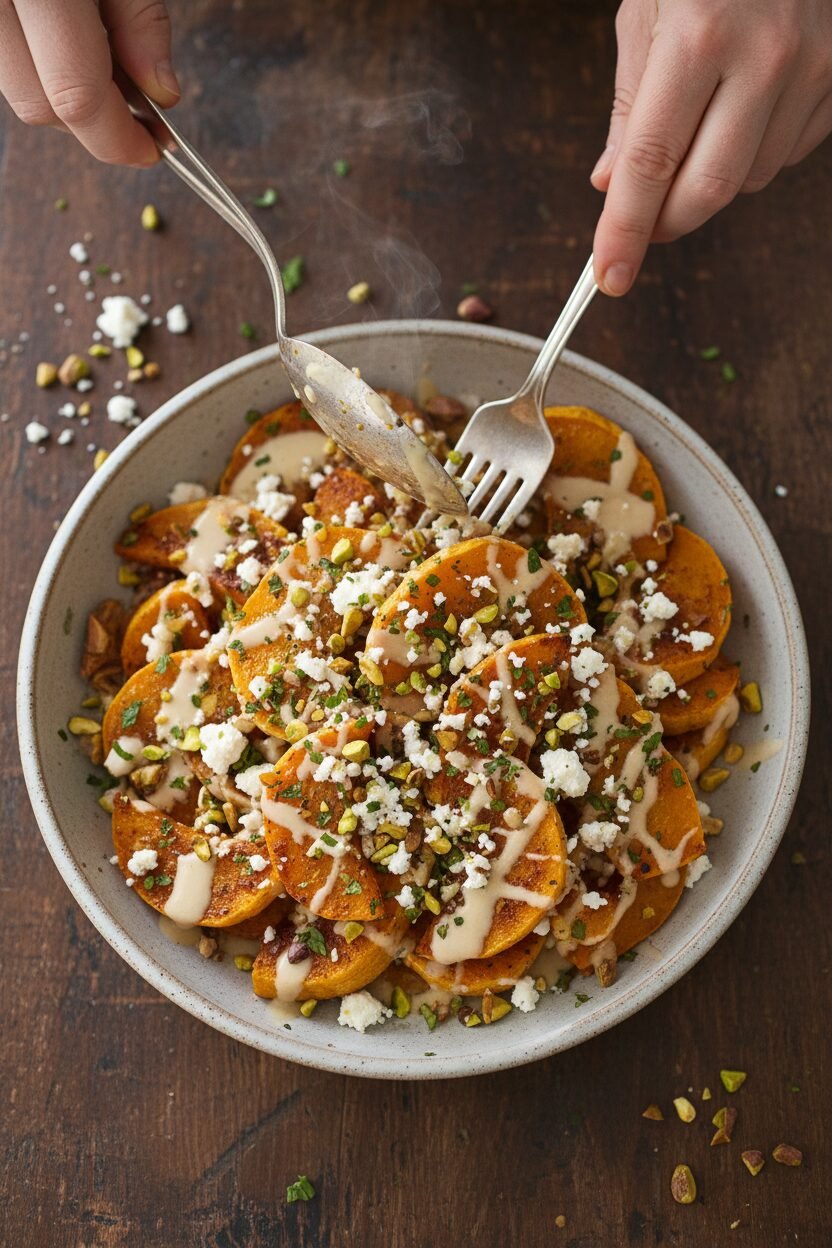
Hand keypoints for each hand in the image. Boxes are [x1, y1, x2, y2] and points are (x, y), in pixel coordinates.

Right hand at [0, 0, 177, 165]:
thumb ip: (140, 22)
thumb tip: (161, 93)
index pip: (75, 93)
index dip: (119, 137)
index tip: (152, 149)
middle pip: (40, 106)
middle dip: (95, 126)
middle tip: (140, 121)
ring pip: (19, 91)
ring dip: (66, 98)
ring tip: (107, 72)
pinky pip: (9, 66)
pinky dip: (43, 72)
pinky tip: (72, 53)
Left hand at [592, 0, 831, 294]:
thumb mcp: (649, 10)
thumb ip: (628, 104)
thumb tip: (609, 184)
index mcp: (700, 34)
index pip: (650, 163)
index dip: (625, 231)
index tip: (608, 277)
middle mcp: (765, 56)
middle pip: (708, 190)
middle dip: (666, 224)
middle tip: (640, 227)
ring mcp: (814, 68)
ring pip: (751, 180)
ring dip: (710, 181)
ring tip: (698, 130)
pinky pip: (789, 154)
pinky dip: (755, 153)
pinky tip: (743, 112)